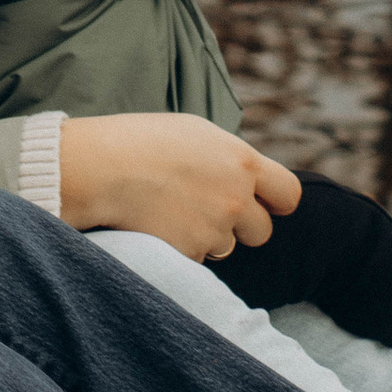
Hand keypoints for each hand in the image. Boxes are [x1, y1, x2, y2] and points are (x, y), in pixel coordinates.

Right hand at [56, 114, 301, 261]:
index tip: (264, 203)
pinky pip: (197, 258)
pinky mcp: (191, 253)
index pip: (289, 194)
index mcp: (243, 163)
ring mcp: (215, 230)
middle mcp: (237, 199)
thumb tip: (245, 176)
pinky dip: (183, 248)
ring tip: (175, 212)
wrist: (101, 168)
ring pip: (227, 246)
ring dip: (209, 237)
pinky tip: (159, 225)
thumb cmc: (142, 140)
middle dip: (242, 226)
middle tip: (209, 210)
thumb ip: (230, 158)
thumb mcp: (197, 133)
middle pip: (262, 231)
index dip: (277, 202)